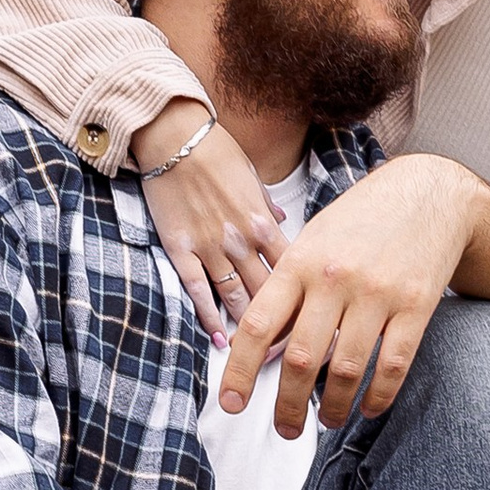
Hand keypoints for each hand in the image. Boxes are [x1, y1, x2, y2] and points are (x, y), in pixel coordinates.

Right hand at [134, 100, 286, 342]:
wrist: (175, 136)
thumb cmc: (214, 151)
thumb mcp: (253, 176)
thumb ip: (267, 206)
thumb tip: (281, 221)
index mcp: (263, 221)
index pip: (292, 270)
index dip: (305, 298)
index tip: (315, 320)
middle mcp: (241, 240)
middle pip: (268, 290)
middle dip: (282, 322)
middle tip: (293, 349)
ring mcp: (210, 246)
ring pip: (236, 296)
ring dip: (248, 325)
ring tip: (260, 353)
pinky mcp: (181, 248)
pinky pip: (197, 289)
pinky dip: (209, 316)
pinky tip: (220, 338)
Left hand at [217, 155, 482, 434]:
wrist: (428, 192)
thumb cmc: (362, 221)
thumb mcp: (314, 242)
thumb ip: (288, 291)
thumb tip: (259, 346)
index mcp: (300, 262)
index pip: (257, 325)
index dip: (240, 370)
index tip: (231, 404)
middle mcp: (334, 278)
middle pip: (299, 358)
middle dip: (287, 404)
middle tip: (285, 430)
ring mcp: (377, 293)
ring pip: (345, 369)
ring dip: (332, 408)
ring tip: (327, 423)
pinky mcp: (415, 305)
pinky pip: (392, 365)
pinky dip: (378, 396)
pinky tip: (368, 408)